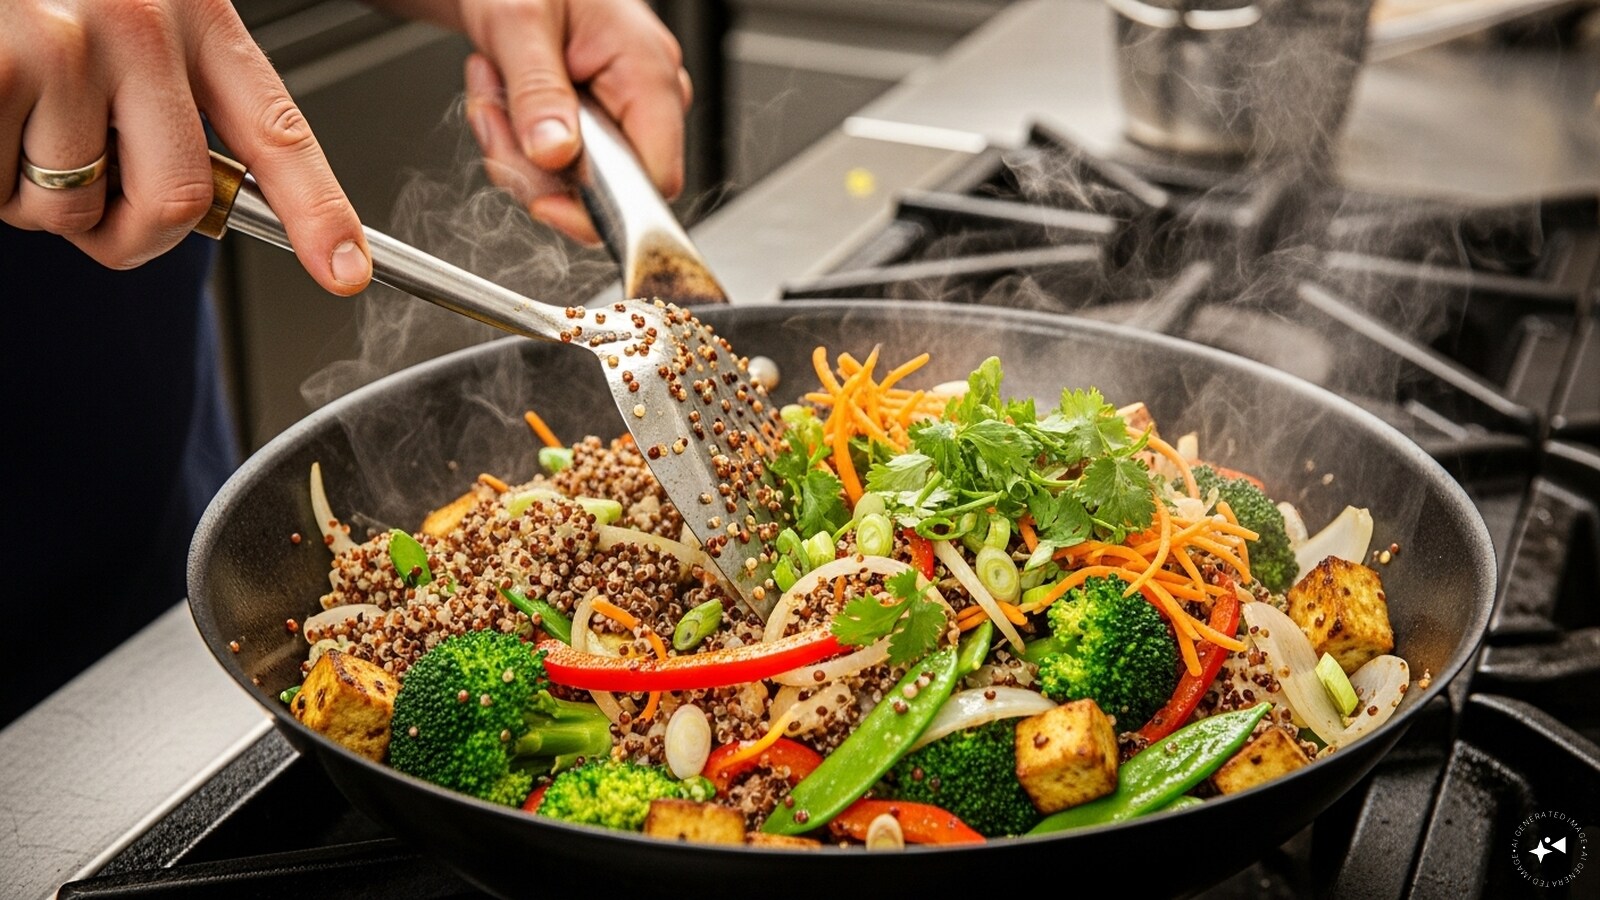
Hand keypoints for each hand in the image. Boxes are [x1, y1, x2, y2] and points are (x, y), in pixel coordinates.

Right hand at [0, 0, 371, 294]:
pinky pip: (0, 185)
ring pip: (70, 207)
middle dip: (126, 234)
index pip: (278, 132)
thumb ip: (172, 103)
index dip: (318, 211)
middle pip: (177, 201)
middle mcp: (140, 25)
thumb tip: (187, 209)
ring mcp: (64, 44)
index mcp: (195, 16)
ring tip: (16, 124)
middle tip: (86, 203)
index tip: (345, 269)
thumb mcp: (131, 17)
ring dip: (32, 199)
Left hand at [452, 0, 691, 244]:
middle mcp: (646, 100)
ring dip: (515, 150)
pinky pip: (559, 166)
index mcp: (648, 73)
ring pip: (572, 183)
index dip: (601, 208)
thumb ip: (537, 91)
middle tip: (496, 112)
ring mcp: (622, 114)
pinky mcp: (596, 125)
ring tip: (497, 87)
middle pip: (604, 189)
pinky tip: (507, 96)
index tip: (544, 202)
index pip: (654, 181)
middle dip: (533, 167)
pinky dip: (518, 143)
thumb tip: (554, 154)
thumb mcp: (518, 21)